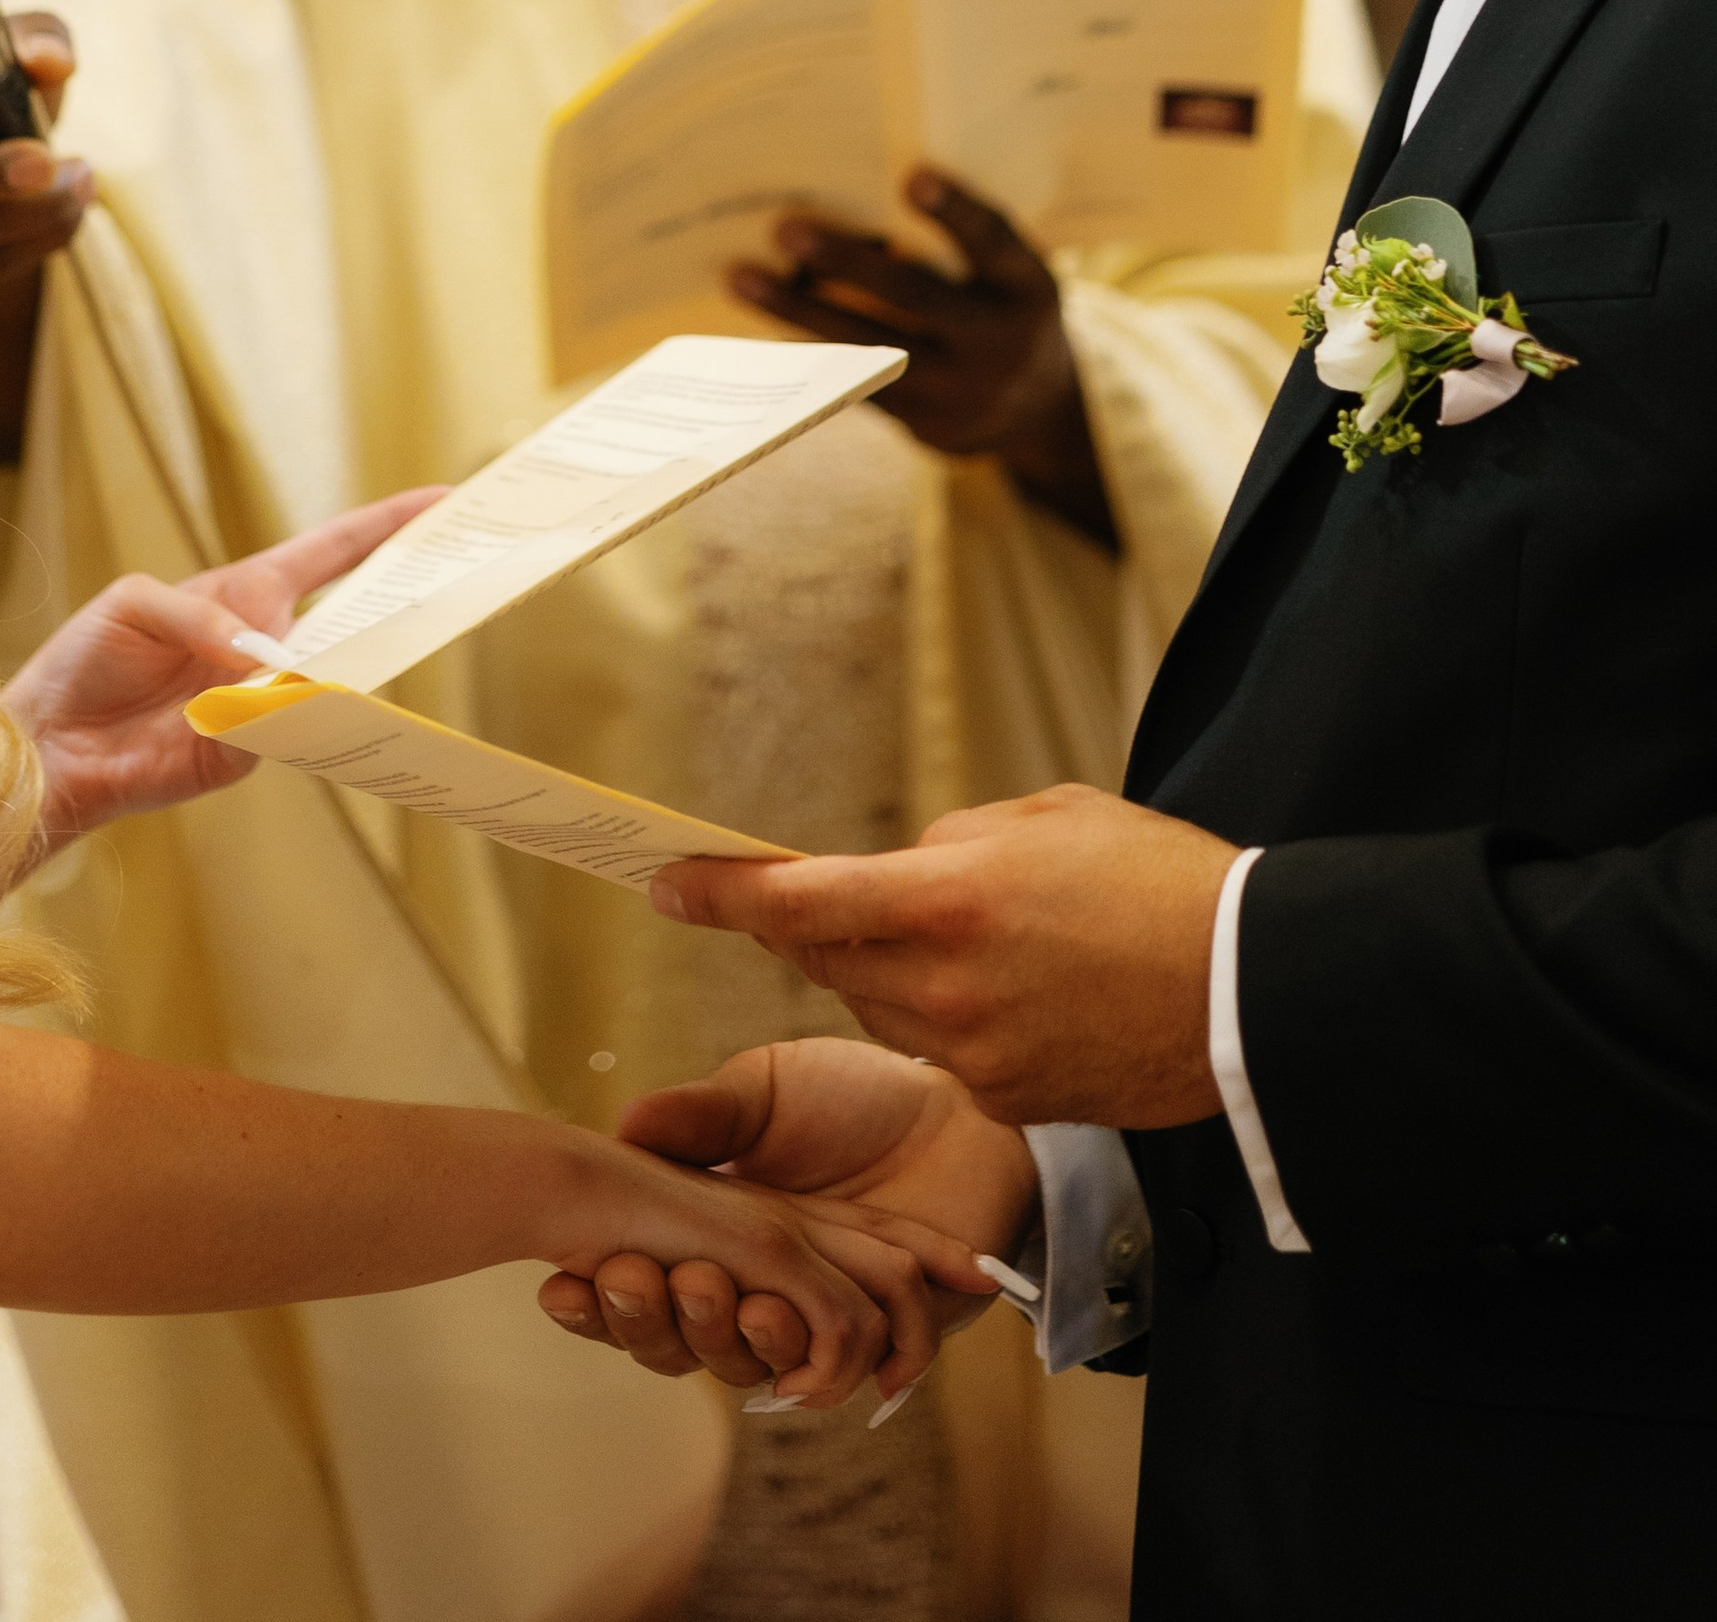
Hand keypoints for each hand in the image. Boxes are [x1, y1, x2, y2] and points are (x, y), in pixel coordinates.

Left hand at [3, 491, 447, 850]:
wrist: (45, 741)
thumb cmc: (86, 660)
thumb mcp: (134, 605)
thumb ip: (199, 613)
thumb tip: (264, 649)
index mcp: (244, 593)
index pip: (329, 553)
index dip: (383, 527)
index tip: (440, 502)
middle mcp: (263, 647)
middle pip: (346, 619)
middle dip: (396, 598)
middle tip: (451, 577)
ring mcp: (258, 702)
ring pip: (317, 680)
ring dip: (330, 664)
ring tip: (341, 646)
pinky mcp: (236, 756)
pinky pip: (271, 734)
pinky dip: (269, 718)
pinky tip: (260, 705)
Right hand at [538, 1038, 1035, 1407]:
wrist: (954, 1098)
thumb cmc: (856, 1088)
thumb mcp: (761, 1091)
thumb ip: (700, 1116)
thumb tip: (624, 1127)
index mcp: (725, 1232)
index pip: (650, 1288)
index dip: (603, 1302)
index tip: (560, 1287)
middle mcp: (765, 1281)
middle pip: (684, 1337)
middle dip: (642, 1320)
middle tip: (623, 1274)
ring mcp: (823, 1305)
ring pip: (748, 1359)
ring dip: (718, 1333)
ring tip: (706, 1284)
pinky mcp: (888, 1321)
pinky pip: (842, 1351)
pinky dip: (821, 1358)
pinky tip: (792, 1348)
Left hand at [648, 785, 1234, 1126]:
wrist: (1252, 988)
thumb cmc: (1158, 881)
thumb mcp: (1045, 818)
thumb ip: (954, 844)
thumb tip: (906, 871)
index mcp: (947, 898)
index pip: (797, 901)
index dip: (721, 893)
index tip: (669, 884)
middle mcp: (945, 988)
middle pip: (833, 961)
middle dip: (832, 926)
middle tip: (861, 897)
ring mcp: (976, 1058)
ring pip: (885, 1013)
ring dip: (899, 976)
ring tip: (984, 940)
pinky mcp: (1011, 1103)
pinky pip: (946, 1059)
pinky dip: (959, 1024)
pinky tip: (1024, 996)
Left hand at [732, 165, 1112, 545]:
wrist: (1037, 411)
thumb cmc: (1002, 307)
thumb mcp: (1007, 272)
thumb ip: (960, 241)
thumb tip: (852, 196)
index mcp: (1026, 285)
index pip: (993, 240)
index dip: (955, 210)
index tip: (912, 176)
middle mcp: (999, 341)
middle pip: (914, 297)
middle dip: (845, 263)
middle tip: (784, 229)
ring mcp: (960, 390)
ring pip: (869, 347)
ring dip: (798, 312)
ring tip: (741, 277)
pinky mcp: (923, 424)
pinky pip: (856, 384)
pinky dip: (807, 352)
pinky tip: (759, 322)